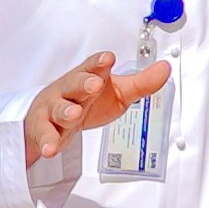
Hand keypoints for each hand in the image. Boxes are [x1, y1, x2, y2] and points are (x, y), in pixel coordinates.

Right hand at [24, 52, 165, 165]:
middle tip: (94, 85)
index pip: (92, 67)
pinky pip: (44, 134)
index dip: (99, 63)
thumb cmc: (86, 100)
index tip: (108, 58)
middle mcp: (69, 90)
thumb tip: (165, 68)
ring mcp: (54, 109)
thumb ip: (141, 83)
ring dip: (65, 111)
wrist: (52, 116)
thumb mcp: (117, 92)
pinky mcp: (44, 129)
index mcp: (88, 77)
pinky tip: (49, 149)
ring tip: (74, 114)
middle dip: (83, 83)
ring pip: (58, 108)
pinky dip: (47, 141)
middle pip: (74, 84)